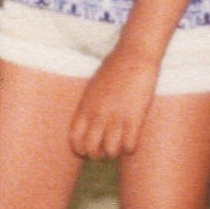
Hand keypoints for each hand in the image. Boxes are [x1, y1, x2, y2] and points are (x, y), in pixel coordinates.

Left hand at [70, 39, 160, 156]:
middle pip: (91, 150)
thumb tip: (88, 122)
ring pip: (110, 152)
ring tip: (120, 143)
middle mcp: (98, 115)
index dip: (81, 149)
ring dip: (116, 151)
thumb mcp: (93, 86)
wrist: (134, 54)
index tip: (88, 148)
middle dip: (98, 154)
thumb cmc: (115, 67)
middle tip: (106, 146)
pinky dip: (131, 147)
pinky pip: (129, 146)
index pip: (75, 140)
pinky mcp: (134, 118)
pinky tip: (133, 138)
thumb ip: (89, 106)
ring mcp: (116, 117)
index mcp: (85, 107)